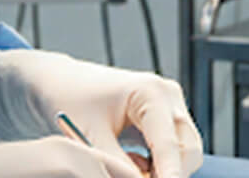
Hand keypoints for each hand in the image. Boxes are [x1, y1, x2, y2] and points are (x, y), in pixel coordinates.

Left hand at [0, 50, 202, 177]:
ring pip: (182, 154)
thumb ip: (118, 168)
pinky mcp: (165, 116)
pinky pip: (173, 150)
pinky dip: (157, 165)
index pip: (170, 147)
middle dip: (164, 174)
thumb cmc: (71, 99)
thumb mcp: (91, 137)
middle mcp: (167, 95)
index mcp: (150, 92)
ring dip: (159, 171)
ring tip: (124, 165)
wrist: (61, 81)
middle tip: (128, 177)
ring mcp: (169, 104)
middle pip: (187, 152)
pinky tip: (130, 161)